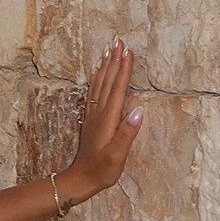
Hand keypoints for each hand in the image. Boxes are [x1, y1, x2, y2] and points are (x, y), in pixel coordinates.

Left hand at [66, 38, 143, 199]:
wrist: (80, 180)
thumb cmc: (101, 170)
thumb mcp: (117, 155)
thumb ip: (127, 133)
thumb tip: (139, 111)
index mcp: (107, 119)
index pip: (117, 89)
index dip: (123, 69)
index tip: (128, 51)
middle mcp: (98, 113)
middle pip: (108, 81)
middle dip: (114, 61)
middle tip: (119, 41)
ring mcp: (93, 116)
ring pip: (99, 84)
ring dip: (105, 66)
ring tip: (109, 50)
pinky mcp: (91, 120)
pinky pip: (94, 93)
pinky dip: (97, 79)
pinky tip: (97, 73)